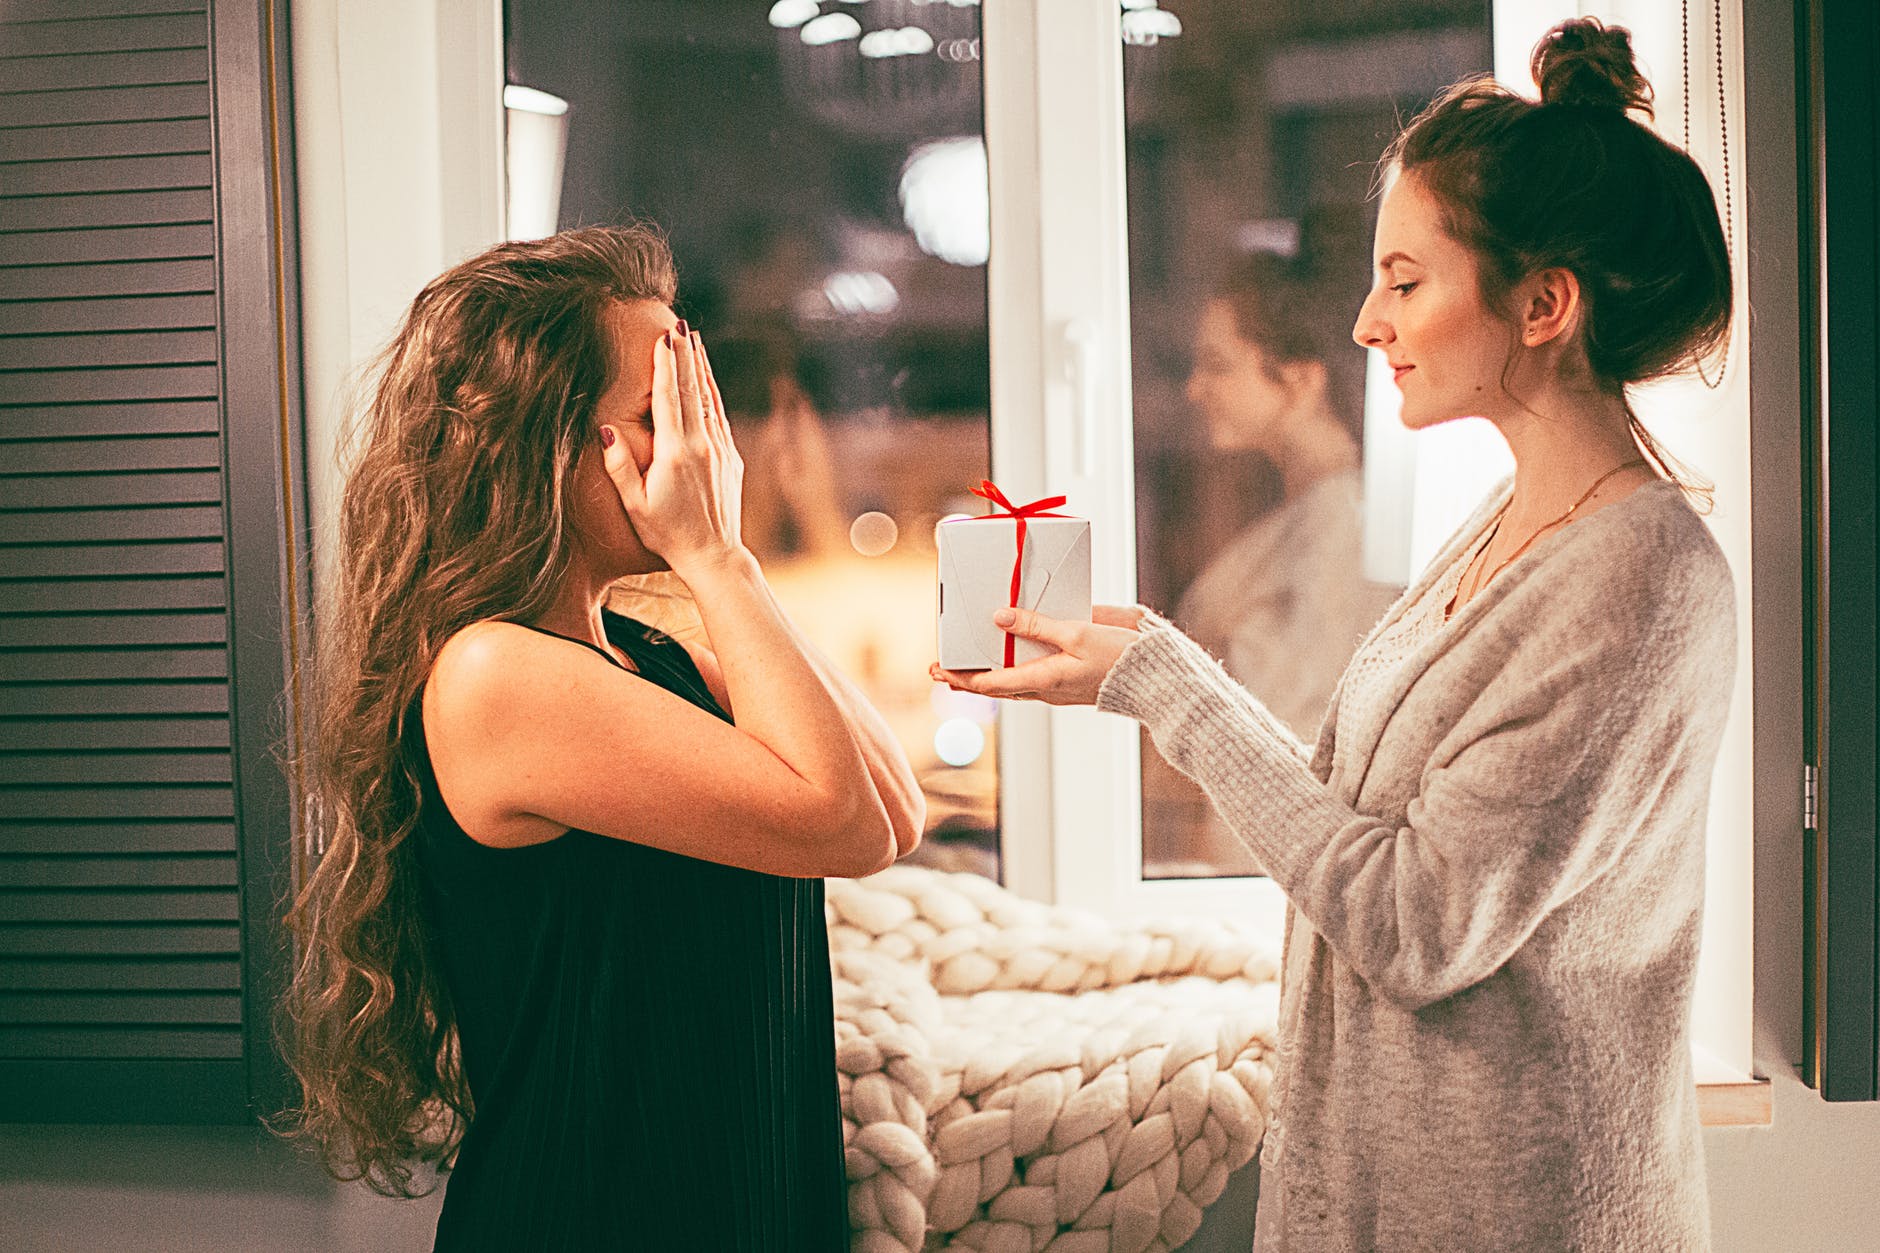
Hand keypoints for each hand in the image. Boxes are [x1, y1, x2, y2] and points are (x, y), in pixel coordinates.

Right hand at [604, 326, 745, 574]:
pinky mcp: (731, 458)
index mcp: (675, 453)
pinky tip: (706, 380)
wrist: (714, 556)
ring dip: (701, 368)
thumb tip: (605, 428)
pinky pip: (719, 417)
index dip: (665, 365)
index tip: (664, 338)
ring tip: (694, 340)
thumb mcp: (635, 505)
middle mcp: (702, 446)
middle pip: (692, 390)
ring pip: (710, 399)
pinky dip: (712, 394)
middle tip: (681, 324)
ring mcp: (721, 450)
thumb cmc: (668, 534)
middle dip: (685, 354)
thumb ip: (619, 465)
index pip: (668, 398)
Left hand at [929, 604, 1144, 706]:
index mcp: (1045, 680)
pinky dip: (1017, 667)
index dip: (962, 678)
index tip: (938, 670)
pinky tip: (1012, 654)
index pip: (991, 684)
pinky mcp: (1071, 681)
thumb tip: (1000, 617)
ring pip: (1015, 684)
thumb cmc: (1120, 659)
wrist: (1157, 680)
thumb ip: (1038, 625)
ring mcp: (1059, 688)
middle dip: (968, 679)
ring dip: (991, 674)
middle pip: (997, 687)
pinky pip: (1036, 676)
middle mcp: (1047, 689)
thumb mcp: (1077, 634)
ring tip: (969, 663)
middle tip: (940, 670)